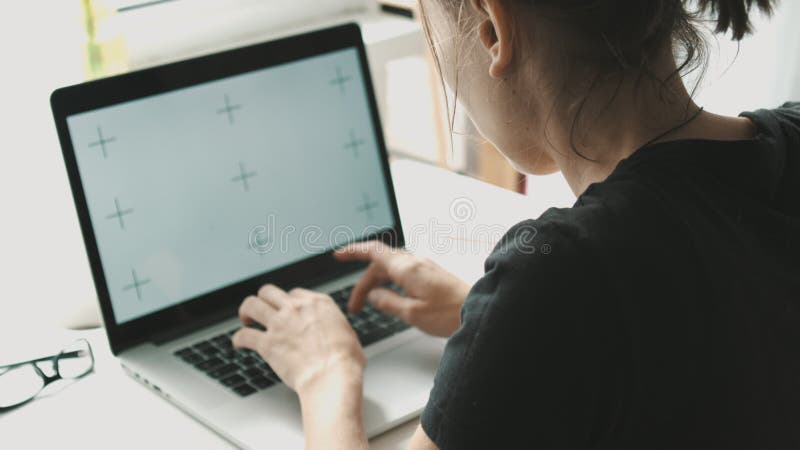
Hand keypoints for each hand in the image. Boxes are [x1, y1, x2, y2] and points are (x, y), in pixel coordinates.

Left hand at [232, 285, 364, 394]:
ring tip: (245, 320)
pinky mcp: (267, 343)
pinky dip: (238, 339)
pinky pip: (244, 335)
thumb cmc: (345, 360)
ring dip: (246, 312)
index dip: (287, 301)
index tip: (285, 310)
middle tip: (261, 310)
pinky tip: (238, 343)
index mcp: (318, 303)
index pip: (294, 292)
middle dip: (263, 299)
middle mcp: (296, 308)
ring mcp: (279, 324)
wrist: (332, 375)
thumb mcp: (347, 333)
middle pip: (269, 291)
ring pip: (251, 305)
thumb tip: (334, 332)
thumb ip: (334, 326)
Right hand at [334, 241, 470, 336]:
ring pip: (391, 269)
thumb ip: (388, 302)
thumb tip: (373, 296)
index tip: (339, 256)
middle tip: (355, 306)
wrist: (479, 311)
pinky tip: (390, 298)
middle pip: (380, 264)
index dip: (354, 251)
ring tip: (369, 305)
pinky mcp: (431, 275)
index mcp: (407, 269)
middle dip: (364, 283)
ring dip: (377, 284)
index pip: (374, 252)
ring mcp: (424, 267)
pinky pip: (403, 273)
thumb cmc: (450, 314)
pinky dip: (390, 283)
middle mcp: (415, 263)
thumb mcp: (412, 314)